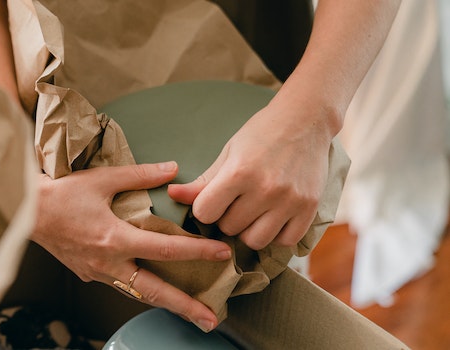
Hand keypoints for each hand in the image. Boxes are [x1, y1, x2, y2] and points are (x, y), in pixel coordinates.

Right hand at [32, 161, 232, 331]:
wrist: (25, 212)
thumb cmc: (61, 194)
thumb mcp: (102, 179)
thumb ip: (140, 175)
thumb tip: (172, 169)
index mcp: (115, 239)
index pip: (166, 250)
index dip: (197, 252)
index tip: (221, 254)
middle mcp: (108, 263)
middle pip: (155, 291)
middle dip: (185, 307)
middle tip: (211, 320)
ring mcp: (96, 273)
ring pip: (137, 293)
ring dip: (165, 304)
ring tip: (190, 313)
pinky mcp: (87, 274)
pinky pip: (120, 285)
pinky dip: (140, 289)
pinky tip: (153, 289)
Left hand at [168, 101, 331, 249]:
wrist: (305, 120)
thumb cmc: (261, 134)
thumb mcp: (228, 153)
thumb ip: (202, 181)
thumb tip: (171, 195)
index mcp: (239, 172)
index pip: (205, 213)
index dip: (204, 208)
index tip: (212, 199)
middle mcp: (266, 189)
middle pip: (229, 228)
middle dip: (227, 217)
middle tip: (236, 201)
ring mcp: (290, 201)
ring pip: (255, 241)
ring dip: (249, 230)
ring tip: (253, 211)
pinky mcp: (310, 208)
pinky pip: (285, 241)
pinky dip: (276, 234)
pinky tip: (273, 217)